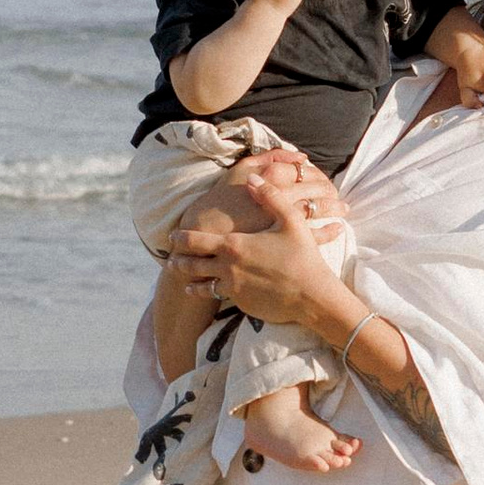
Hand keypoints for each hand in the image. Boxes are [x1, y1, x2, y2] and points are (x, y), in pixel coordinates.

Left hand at [174, 190, 351, 339]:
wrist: (312, 296)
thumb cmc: (303, 256)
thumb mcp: (290, 220)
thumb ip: (270, 197)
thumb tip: (253, 179)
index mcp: (234, 245)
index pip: (197, 240)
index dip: (183, 237)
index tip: (173, 236)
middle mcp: (228, 268)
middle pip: (194, 265)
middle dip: (180, 262)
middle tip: (171, 261)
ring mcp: (233, 289)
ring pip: (204, 287)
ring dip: (193, 284)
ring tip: (186, 285)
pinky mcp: (242, 305)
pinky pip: (223, 298)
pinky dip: (215, 295)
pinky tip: (213, 294)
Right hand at [225, 144, 346, 247]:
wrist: (207, 231)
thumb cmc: (222, 199)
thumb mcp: (241, 169)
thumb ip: (271, 157)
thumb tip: (300, 156)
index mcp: (272, 174)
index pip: (305, 169)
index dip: (316, 174)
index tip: (320, 180)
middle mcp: (282, 193)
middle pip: (317, 187)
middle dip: (329, 189)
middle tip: (334, 194)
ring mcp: (284, 217)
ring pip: (320, 208)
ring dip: (335, 207)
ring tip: (342, 209)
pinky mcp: (284, 238)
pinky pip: (315, 234)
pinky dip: (330, 230)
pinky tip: (337, 229)